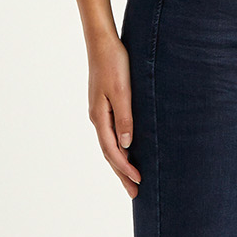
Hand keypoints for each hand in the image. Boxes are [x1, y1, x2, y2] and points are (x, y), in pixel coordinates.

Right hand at [88, 33, 140, 196]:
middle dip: (121, 174)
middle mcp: (97, 118)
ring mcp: (99, 112)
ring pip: (110, 145)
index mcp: (99, 117)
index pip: (112, 151)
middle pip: (109, 153)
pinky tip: (128, 152)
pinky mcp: (105, 105)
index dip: (125, 169)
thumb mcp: (122, 91)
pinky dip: (119, 149)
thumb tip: (127, 146)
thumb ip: (124, 119)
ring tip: (132, 179)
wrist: (102, 43)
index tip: (139, 182)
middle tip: (135, 193)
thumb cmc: (114, 64)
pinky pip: (111, 134)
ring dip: (120, 164)